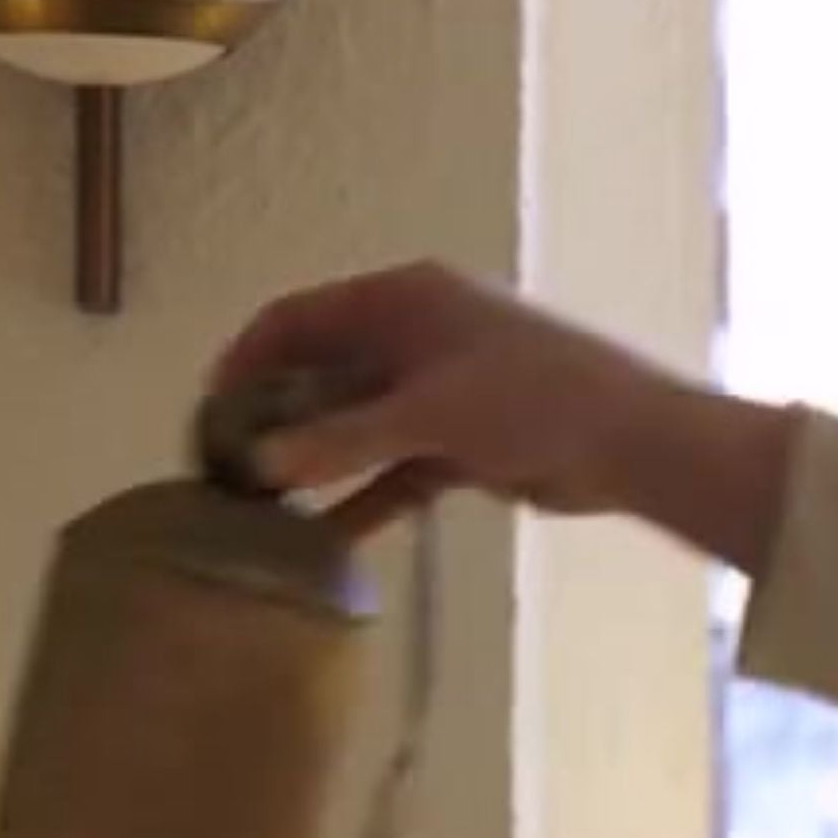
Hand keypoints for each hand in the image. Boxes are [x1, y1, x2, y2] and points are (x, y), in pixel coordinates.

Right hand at [209, 261, 794, 571]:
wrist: (628, 441)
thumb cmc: (532, 400)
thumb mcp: (428, 416)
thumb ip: (344, 440)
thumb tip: (263, 462)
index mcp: (402, 299)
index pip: (299, 316)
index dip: (248, 356)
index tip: (209, 408)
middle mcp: (413, 335)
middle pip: (322, 373)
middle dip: (275, 418)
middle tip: (226, 469)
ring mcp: (436, 390)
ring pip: (355, 426)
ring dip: (315, 464)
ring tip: (264, 509)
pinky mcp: (459, 442)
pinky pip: (393, 468)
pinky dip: (363, 496)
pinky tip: (326, 538)